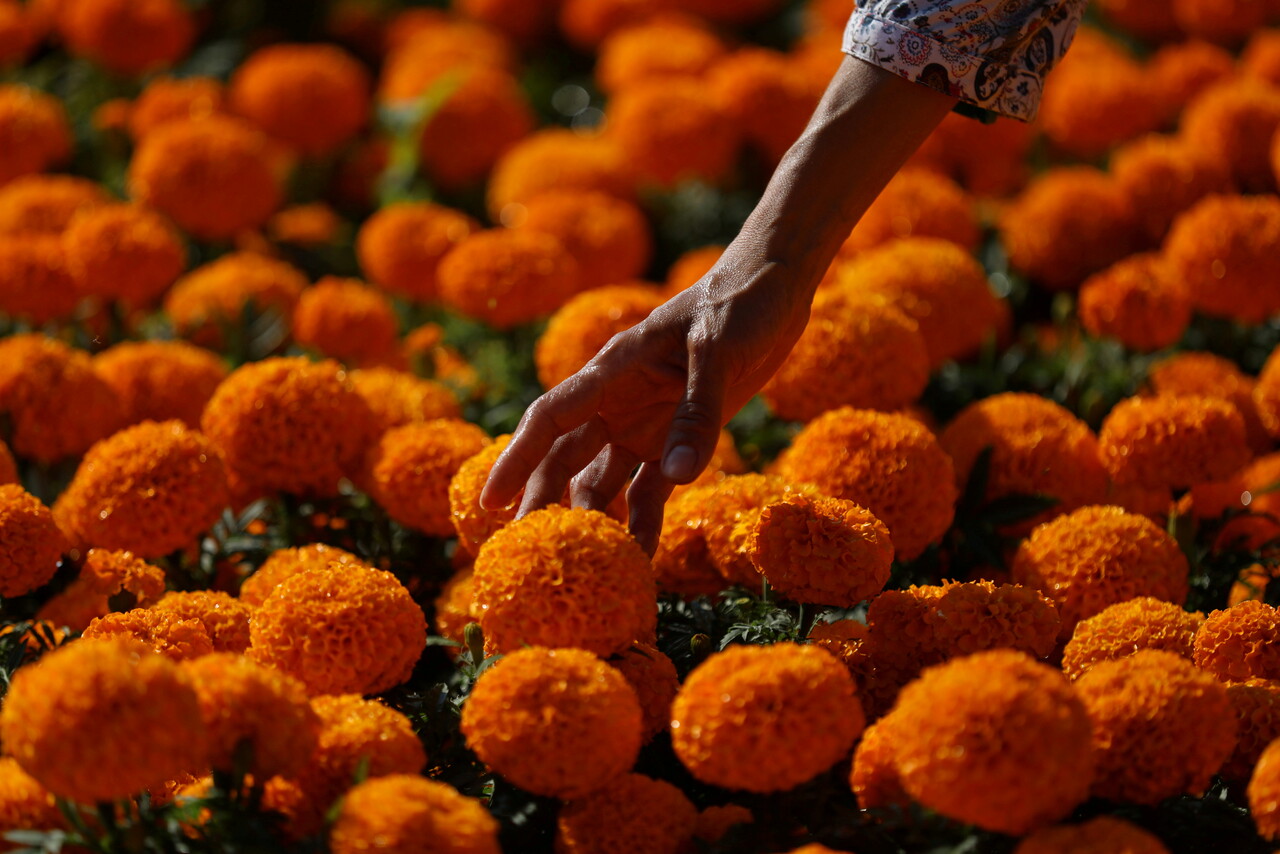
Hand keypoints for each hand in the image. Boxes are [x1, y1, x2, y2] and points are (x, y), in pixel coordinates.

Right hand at [480, 250, 812, 553]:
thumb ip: (698, 414)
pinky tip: (641, 558)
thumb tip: (678, 477)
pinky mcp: (679, 438)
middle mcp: (618, 401)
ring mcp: (645, 422)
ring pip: (602, 479)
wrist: (771, 290)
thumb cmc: (737, 306)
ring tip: (586, 568)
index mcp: (613, 371)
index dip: (517, 460)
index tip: (488, 502)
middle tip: (528, 554)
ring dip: (593, 519)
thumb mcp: (719, 354)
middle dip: (544, 502)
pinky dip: (643, 521)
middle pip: (566, 458)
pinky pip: (651, 489)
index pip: (550, 418)